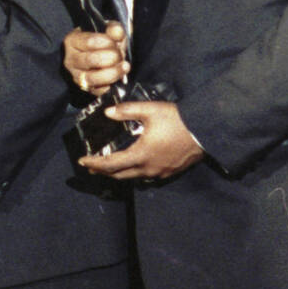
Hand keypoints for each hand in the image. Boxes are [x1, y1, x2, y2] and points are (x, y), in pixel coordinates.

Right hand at [63, 21, 128, 95]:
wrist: (91, 55)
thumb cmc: (99, 41)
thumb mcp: (105, 30)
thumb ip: (112, 29)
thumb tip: (117, 32)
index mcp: (72, 41)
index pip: (90, 42)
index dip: (108, 42)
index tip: (116, 43)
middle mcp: (70, 59)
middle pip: (91, 60)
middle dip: (111, 57)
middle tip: (121, 55)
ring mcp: (76, 76)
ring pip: (92, 78)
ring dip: (113, 73)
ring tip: (124, 67)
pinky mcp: (84, 89)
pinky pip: (97, 91)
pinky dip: (109, 86)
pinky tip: (117, 78)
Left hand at [77, 101, 203, 180]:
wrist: (205, 131)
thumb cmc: (177, 120)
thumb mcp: (150, 110)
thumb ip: (127, 111)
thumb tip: (107, 113)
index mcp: (140, 155)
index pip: (111, 164)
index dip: (95, 163)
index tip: (82, 161)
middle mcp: (148, 169)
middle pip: (120, 175)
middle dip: (103, 171)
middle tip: (91, 166)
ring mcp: (160, 173)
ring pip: (133, 177)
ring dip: (118, 173)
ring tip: (108, 167)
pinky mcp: (170, 172)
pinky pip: (146, 176)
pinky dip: (133, 172)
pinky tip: (133, 166)